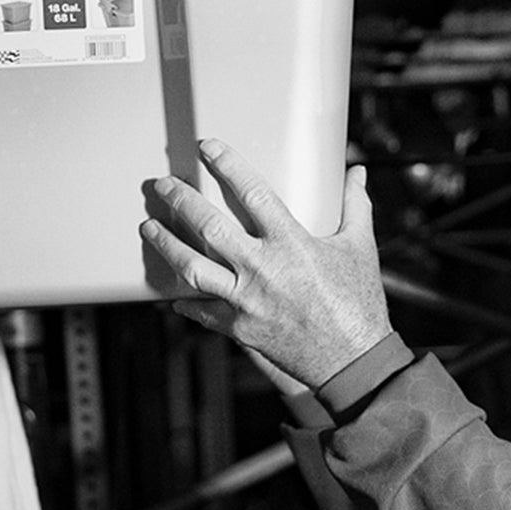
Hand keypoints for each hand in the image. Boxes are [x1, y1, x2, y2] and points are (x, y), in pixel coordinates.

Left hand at [139, 140, 391, 388]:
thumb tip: (359, 174)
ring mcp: (246, 301)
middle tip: (163, 186)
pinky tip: (173, 294)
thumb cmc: (359, 304)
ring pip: (193, 267)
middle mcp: (262, 269)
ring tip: (150, 228)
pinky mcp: (241, 329)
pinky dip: (186, 301)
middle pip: (208, 226)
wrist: (353, 361)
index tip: (208, 148)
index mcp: (291, 244)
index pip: (252, 193)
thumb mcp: (360, 248)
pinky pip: (203, 312)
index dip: (227, 165)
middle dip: (180, 201)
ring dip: (167, 245)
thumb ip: (356, 206)